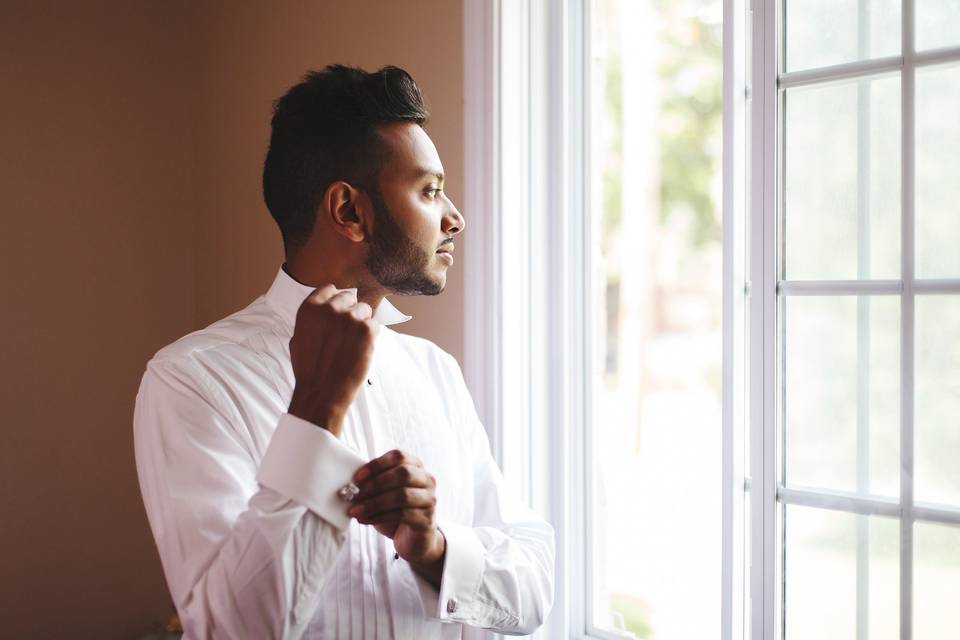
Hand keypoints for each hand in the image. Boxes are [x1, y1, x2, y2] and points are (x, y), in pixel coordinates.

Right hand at [287, 285, 376, 436]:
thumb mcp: (299, 338)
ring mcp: (350, 317)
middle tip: (346, 334)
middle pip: (349, 297)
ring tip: (352, 344)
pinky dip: (371, 337)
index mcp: (310, 308)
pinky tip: (359, 350)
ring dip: (361, 323)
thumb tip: (324, 309)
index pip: (330, 289)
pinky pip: (375, 325)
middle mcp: (330, 308)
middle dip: (349, 311)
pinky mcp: (367, 329)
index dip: (335, 301)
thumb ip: (312, 319)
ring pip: (364, 310)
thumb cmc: (309, 369)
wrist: (322, 392)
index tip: (337, 314)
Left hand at [349, 449, 445, 566]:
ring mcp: (430, 499)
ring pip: (402, 495)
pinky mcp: (426, 519)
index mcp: (416, 466)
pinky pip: (402, 515)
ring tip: (356, 511)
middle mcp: (427, 480)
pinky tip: (366, 520)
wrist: (413, 539)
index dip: (377, 464)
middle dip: (375, 484)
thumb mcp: (385, 492)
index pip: (399, 456)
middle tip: (355, 495)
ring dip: (374, 503)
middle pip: (403, 473)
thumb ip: (373, 483)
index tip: (357, 477)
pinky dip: (380, 517)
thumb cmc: (396, 510)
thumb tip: (350, 485)